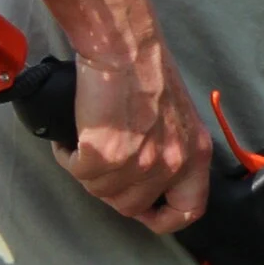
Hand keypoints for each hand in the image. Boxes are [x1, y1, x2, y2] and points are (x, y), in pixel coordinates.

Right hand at [59, 26, 213, 230]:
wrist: (123, 46)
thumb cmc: (146, 70)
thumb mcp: (178, 117)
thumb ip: (172, 150)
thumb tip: (150, 176)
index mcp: (195, 155)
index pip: (188, 210)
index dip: (164, 218)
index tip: (146, 212)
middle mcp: (171, 164)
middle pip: (132, 205)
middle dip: (110, 189)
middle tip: (100, 163)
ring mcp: (138, 163)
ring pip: (100, 191)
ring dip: (86, 172)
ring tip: (85, 144)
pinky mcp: (104, 155)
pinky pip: (77, 171)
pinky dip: (67, 156)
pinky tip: (71, 139)